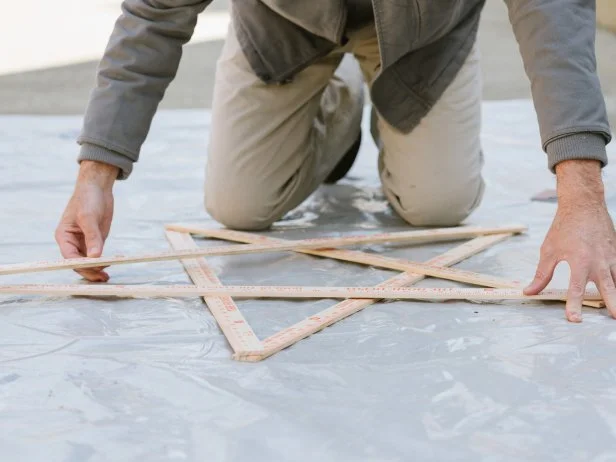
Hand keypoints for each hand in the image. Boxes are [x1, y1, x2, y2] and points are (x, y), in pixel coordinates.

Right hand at [55, 161, 117, 281]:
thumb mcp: (89, 217)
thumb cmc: (88, 199)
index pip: (69, 258)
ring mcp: (84, 242)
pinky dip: (103, 262)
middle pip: (78, 263)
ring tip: (107, 277)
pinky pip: (98, 256)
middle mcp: (72, 242)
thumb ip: (92, 237)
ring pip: (88, 262)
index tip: (94, 270)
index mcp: (64, 236)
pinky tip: (111, 266)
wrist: (98, 188)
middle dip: (90, 271)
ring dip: (96, 270)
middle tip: (103, 278)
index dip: (81, 266)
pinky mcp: (96, 240)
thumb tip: (95, 257)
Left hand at [524, 160, 615, 321]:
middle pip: (608, 288)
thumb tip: (530, 291)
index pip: (576, 288)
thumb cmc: (564, 227)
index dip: (574, 305)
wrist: (583, 206)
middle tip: (614, 319)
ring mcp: (611, 257)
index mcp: (580, 260)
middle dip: (612, 305)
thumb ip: (541, 274)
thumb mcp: (549, 250)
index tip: (574, 319)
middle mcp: (599, 261)